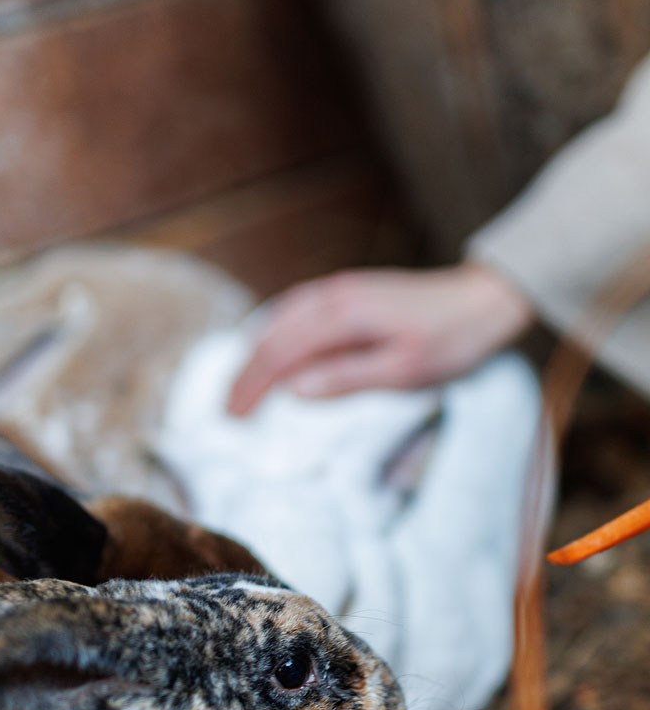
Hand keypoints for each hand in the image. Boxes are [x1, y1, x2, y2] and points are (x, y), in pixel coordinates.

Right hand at [227, 262, 533, 413]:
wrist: (483, 298)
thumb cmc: (451, 340)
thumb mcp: (405, 371)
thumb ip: (347, 378)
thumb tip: (293, 391)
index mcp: (342, 316)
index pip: (279, 353)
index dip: (251, 388)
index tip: (234, 419)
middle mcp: (332, 296)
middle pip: (271, 336)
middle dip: (244, 375)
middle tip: (227, 413)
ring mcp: (338, 290)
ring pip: (279, 320)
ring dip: (255, 354)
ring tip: (240, 387)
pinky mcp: (347, 291)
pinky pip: (296, 311)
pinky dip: (274, 334)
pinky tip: (271, 349)